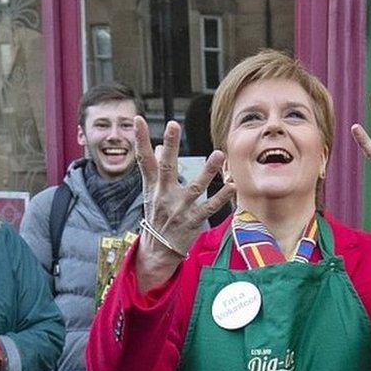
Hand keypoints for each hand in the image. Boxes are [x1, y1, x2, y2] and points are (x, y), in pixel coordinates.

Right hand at [133, 118, 235, 290]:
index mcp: (152, 186)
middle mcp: (163, 195)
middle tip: (172, 124)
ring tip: (219, 154)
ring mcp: (179, 209)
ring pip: (194, 187)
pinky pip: (209, 208)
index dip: (140, 140)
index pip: (144, 159)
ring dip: (207, 171)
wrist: (158, 251)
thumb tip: (156, 147)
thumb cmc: (157, 214)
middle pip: (166, 167)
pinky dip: (220, 198)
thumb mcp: (151, 192)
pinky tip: (232, 186)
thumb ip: (155, 169)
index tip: (138, 119)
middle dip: (169, 146)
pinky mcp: (193, 221)